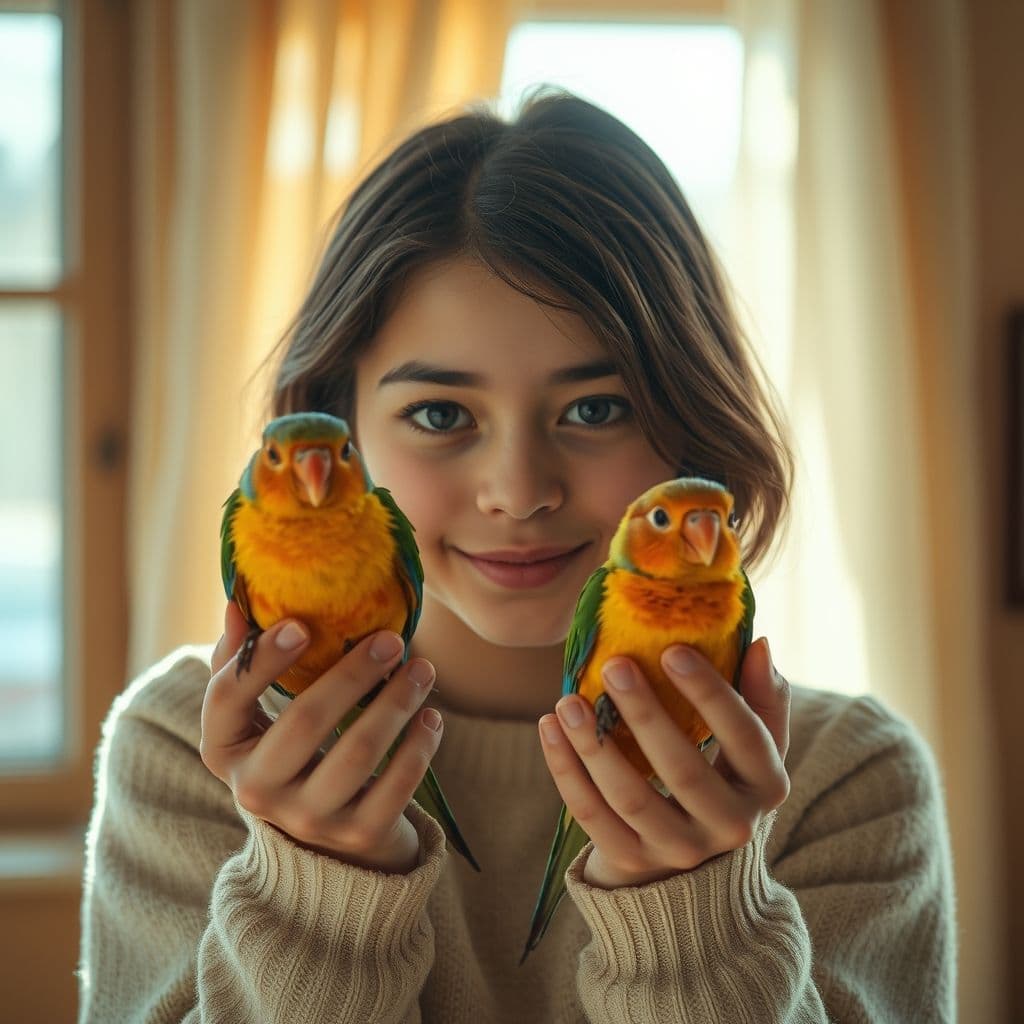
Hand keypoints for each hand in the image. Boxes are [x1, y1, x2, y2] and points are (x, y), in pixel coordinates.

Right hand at [202, 601, 441, 873]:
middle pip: (304, 723)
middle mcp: (258, 791)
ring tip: (423, 669)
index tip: (301, 624)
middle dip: (352, 675)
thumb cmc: (292, 751)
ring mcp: (308, 819)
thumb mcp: (259, 716)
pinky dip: (419, 748)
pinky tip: (432, 716)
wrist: (329, 838)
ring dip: (396, 703)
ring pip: (357, 753)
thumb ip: (245, 661)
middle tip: (391, 640)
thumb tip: (238, 605)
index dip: (262, 661)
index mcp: (226, 750)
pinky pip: (396, 788)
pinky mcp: (358, 835)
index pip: (226, 701)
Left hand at [538, 637, 789, 888]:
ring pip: (630, 798)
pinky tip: (549, 727)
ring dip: (594, 746)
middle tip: (614, 666)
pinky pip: (591, 815)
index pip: (745, 737)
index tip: (672, 650)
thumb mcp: (752, 744)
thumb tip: (758, 645)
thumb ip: (761, 695)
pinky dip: (566, 771)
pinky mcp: (633, 860)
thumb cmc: (723, 775)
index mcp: (766, 786)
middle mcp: (731, 827)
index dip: (710, 694)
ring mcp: (680, 850)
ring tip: (568, 700)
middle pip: (684, 771)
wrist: (696, 856)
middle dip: (645, 715)